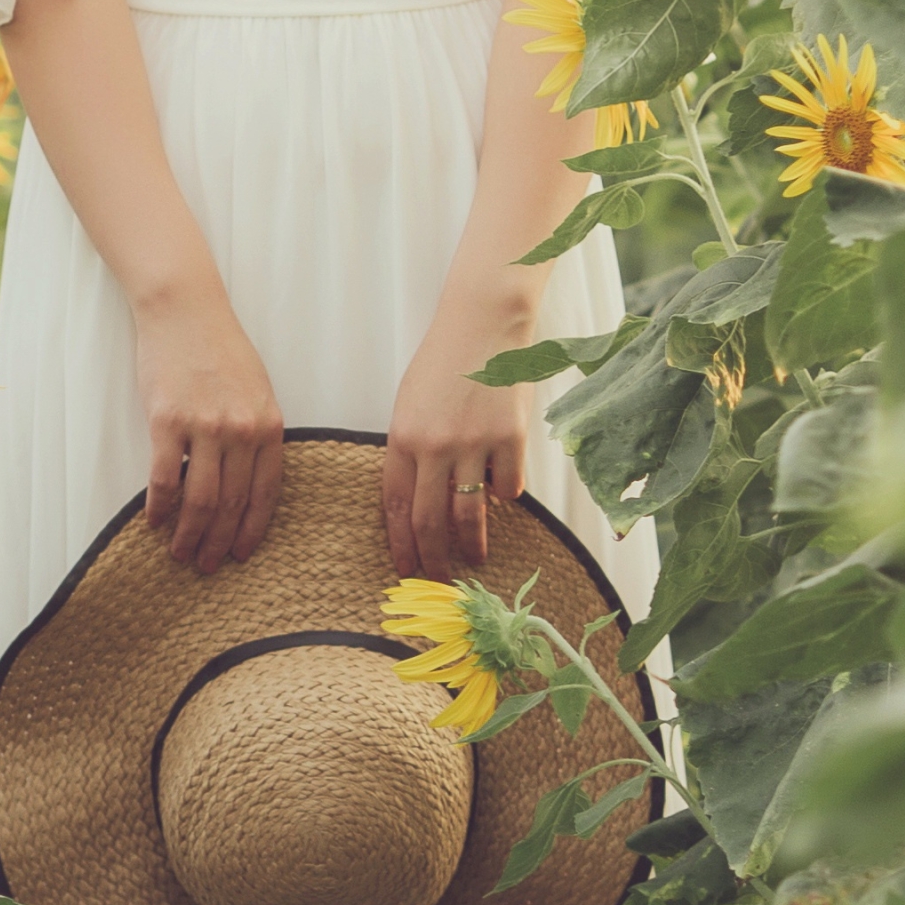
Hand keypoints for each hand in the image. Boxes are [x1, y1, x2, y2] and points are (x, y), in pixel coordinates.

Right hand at [137, 283, 283, 574]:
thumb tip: (248, 480)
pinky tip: (154, 522)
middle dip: (219, 541)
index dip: (251, 529)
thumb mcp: (257, 390)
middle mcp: (241, 430)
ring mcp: (204, 426)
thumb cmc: (220, 349)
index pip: (265, 493)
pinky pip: (164, 478)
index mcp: (269, 425)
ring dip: (189, 533)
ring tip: (180, 552)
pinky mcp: (167, 421)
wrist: (185, 311)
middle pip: (231, 503)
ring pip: (199, 499)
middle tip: (207, 565)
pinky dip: (160, 506)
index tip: (241, 553)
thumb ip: (257, 433)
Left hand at [383, 296, 530, 582]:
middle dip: (433, 558)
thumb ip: (411, 451)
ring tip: (476, 559)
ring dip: (472, 544)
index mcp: (402, 439)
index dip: (401, 544)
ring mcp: (473, 444)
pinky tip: (504, 498)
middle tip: (439, 580)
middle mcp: (434, 446)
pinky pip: (508, 487)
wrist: (482, 325)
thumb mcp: (410, 406)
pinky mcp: (510, 438)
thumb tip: (421, 501)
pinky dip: (506, 497)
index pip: (395, 506)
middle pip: (429, 520)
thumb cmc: (443, 364)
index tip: (405, 569)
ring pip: (470, 514)